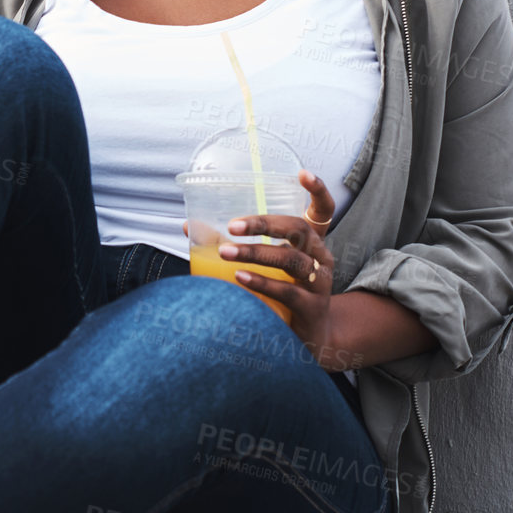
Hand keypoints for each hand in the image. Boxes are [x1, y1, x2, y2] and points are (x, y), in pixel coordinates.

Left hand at [223, 169, 342, 367]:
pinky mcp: (312, 307)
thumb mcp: (266, 266)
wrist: (311, 339)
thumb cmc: (283, 292)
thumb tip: (189, 226)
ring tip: (225, 251)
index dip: (318, 190)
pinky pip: (289, 292)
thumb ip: (234, 243)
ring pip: (291, 260)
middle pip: (299, 230)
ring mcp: (319, 282)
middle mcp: (320, 257)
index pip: (323, 210)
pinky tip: (240, 278)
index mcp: (310, 242)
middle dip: (265, 223)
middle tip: (233, 225)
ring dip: (256, 253)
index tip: (303, 173)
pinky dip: (263, 283)